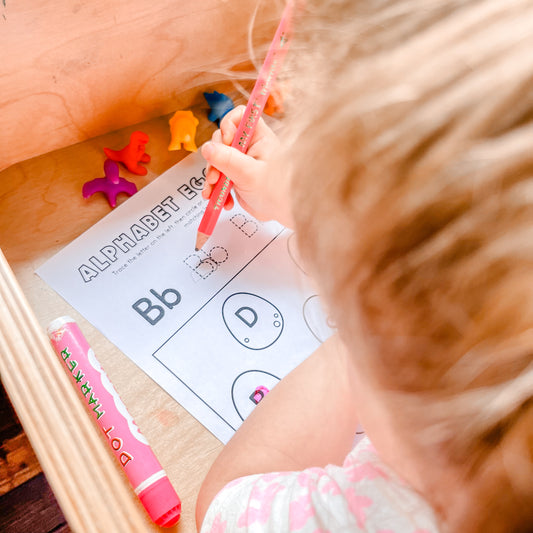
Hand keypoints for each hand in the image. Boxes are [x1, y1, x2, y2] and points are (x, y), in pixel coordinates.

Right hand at [201, 105, 293, 227]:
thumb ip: (227, 160)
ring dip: (212, 175)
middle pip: (222, 139)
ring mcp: (241, 161)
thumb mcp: (249, 174)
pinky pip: (219, 175)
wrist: (282, 214)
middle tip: (215, 176)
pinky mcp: (236, 176)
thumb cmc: (276, 193)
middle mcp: (249, 146)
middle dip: (214, 158)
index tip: (226, 142)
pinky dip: (216, 188)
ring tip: (214, 191)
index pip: (239, 116)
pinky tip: (221, 199)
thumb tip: (206, 147)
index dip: (228, 125)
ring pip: (217, 159)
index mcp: (259, 137)